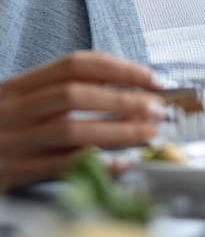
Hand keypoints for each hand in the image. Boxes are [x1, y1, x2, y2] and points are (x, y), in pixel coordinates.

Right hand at [0, 52, 165, 189]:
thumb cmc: (6, 129)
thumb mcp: (25, 103)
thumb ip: (64, 92)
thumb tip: (131, 90)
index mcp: (19, 86)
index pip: (75, 64)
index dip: (119, 68)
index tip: (152, 79)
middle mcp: (12, 109)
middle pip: (74, 95)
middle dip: (123, 100)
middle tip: (157, 108)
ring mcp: (11, 142)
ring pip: (70, 131)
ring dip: (116, 131)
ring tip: (148, 133)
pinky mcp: (12, 173)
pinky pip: (60, 167)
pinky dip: (95, 164)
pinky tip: (121, 163)